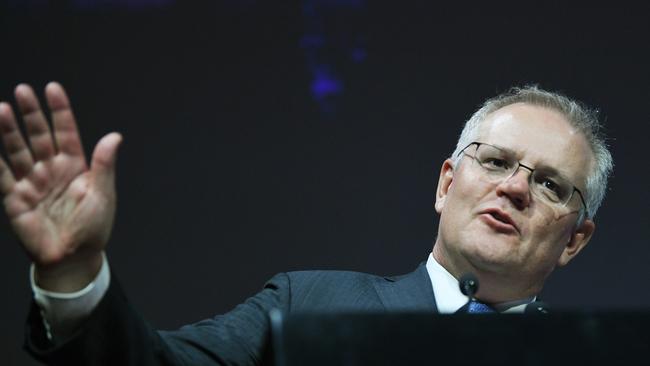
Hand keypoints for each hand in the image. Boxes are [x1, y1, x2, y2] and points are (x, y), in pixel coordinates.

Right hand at [0, 82, 121, 291]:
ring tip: (2, 109)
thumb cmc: (93, 228)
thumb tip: (114, 136)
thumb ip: (103, 165)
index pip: (65, 132)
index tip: (53, 88)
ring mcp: (32, 182)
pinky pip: (1, 175)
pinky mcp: (15, 198)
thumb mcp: (102, 194)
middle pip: (39, 136)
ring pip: (17, 150)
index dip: (59, 111)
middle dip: (31, 114)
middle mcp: (51, 170)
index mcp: (75, 167)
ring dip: (9, 131)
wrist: (73, 258)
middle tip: (22, 90)